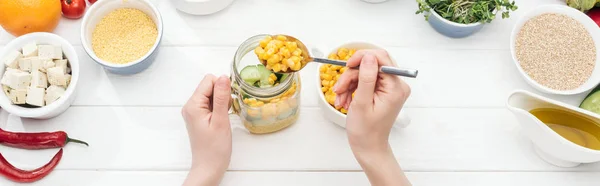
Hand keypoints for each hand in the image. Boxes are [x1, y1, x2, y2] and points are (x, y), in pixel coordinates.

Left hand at [182, 75, 231, 185]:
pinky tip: (220, 120)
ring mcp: (194, 111)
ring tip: (222, 118)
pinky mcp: (199, 116)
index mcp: (193, 105)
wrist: (209, 167)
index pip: (209, 80)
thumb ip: (222, 97)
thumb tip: (223, 77)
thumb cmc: (215, 148)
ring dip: (221, 102)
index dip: (222, 88)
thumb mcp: (221, 120)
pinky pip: (210, 103)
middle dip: (222, 95)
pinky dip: (219, 108)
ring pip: (211, 94)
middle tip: (224, 113)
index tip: (227, 103)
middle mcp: (190, 106)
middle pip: (209, 86)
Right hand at [334, 50, 411, 185]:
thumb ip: (366, 77)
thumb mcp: (362, 102)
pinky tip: (345, 100)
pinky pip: (365, 81)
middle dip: (352, 75)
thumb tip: (368, 56)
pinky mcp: (383, 91)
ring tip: (341, 99)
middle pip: (371, 65)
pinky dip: (352, 89)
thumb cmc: (365, 130)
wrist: (368, 146)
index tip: (347, 66)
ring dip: (349, 84)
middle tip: (339, 89)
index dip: (362, 58)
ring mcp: (390, 88)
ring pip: (364, 73)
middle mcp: (396, 85)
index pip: (381, 58)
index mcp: (396, 87)